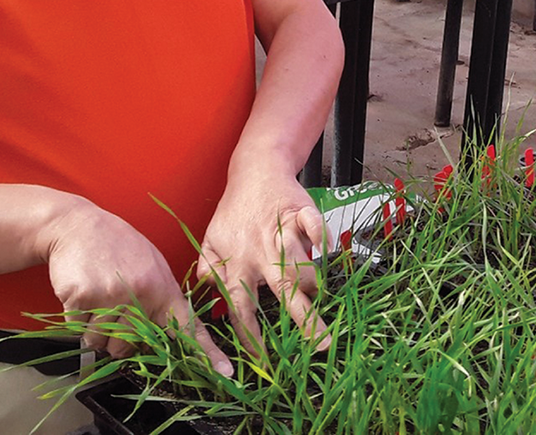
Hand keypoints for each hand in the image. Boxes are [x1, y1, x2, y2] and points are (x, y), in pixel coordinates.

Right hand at [41, 199, 232, 375]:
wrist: (79, 225)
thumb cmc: (116, 245)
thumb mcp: (151, 265)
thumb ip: (158, 298)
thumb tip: (160, 335)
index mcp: (162, 288)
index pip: (188, 327)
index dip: (206, 353)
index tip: (224, 372)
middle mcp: (141, 293)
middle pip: (127, 348)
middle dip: (116, 339)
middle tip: (112, 311)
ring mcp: (112, 296)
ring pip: (100, 343)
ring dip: (94, 330)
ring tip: (98, 299)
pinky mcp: (83, 297)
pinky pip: (77, 329)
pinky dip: (76, 318)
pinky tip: (83, 293)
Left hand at [196, 167, 330, 357]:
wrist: (255, 171)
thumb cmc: (234, 211)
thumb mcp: (211, 240)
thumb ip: (208, 270)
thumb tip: (207, 298)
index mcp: (237, 265)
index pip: (244, 309)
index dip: (253, 338)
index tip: (266, 363)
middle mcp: (260, 253)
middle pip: (282, 290)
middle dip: (304, 319)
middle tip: (323, 344)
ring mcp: (282, 231)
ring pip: (301, 262)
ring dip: (314, 282)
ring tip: (325, 300)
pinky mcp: (301, 211)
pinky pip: (315, 226)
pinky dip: (322, 237)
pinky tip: (328, 251)